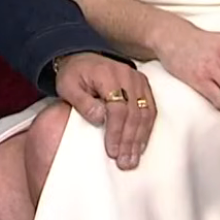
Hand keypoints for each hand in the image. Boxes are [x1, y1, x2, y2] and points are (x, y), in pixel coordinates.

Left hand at [54, 52, 155, 169]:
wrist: (84, 57)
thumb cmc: (74, 75)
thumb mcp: (68, 86)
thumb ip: (82, 102)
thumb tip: (99, 119)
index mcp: (108, 75)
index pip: (117, 108)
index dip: (116, 131)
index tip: (112, 151)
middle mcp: (127, 76)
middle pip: (134, 113)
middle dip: (129, 141)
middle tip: (124, 162)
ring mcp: (138, 80)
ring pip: (145, 113)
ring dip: (140, 139)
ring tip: (133, 159)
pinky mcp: (144, 86)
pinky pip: (151, 109)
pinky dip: (147, 129)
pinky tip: (141, 145)